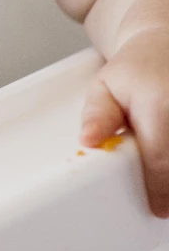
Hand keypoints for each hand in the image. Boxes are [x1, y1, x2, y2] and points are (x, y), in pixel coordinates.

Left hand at [80, 26, 168, 217]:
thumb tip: (89, 140)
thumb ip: (97, 115)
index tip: (157, 208)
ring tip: (166, 179)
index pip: (161, 161)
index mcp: (159, 105)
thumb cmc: (136, 68)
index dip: (160, 191)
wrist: (167, 42)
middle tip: (165, 202)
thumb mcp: (105, 85)